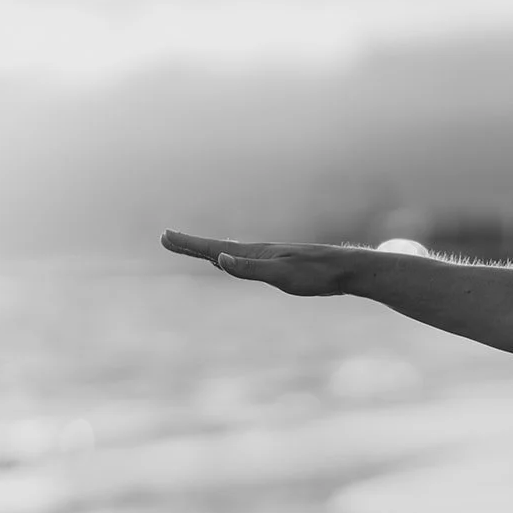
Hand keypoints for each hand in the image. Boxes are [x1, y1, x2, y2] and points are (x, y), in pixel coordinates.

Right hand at [160, 230, 360, 296]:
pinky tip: (229, 261)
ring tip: (189, 248)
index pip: (213, 248)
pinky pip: (245, 260)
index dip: (188, 244)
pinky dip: (229, 259)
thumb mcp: (282, 275)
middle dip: (190, 245)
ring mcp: (269, 258)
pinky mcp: (280, 265)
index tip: (165, 236)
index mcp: (254, 254)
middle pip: (217, 248)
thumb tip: (220, 259)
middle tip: (166, 238)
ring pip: (230, 253)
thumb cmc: (316, 274)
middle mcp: (259, 253)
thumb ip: (250, 269)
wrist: (347, 269)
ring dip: (207, 251)